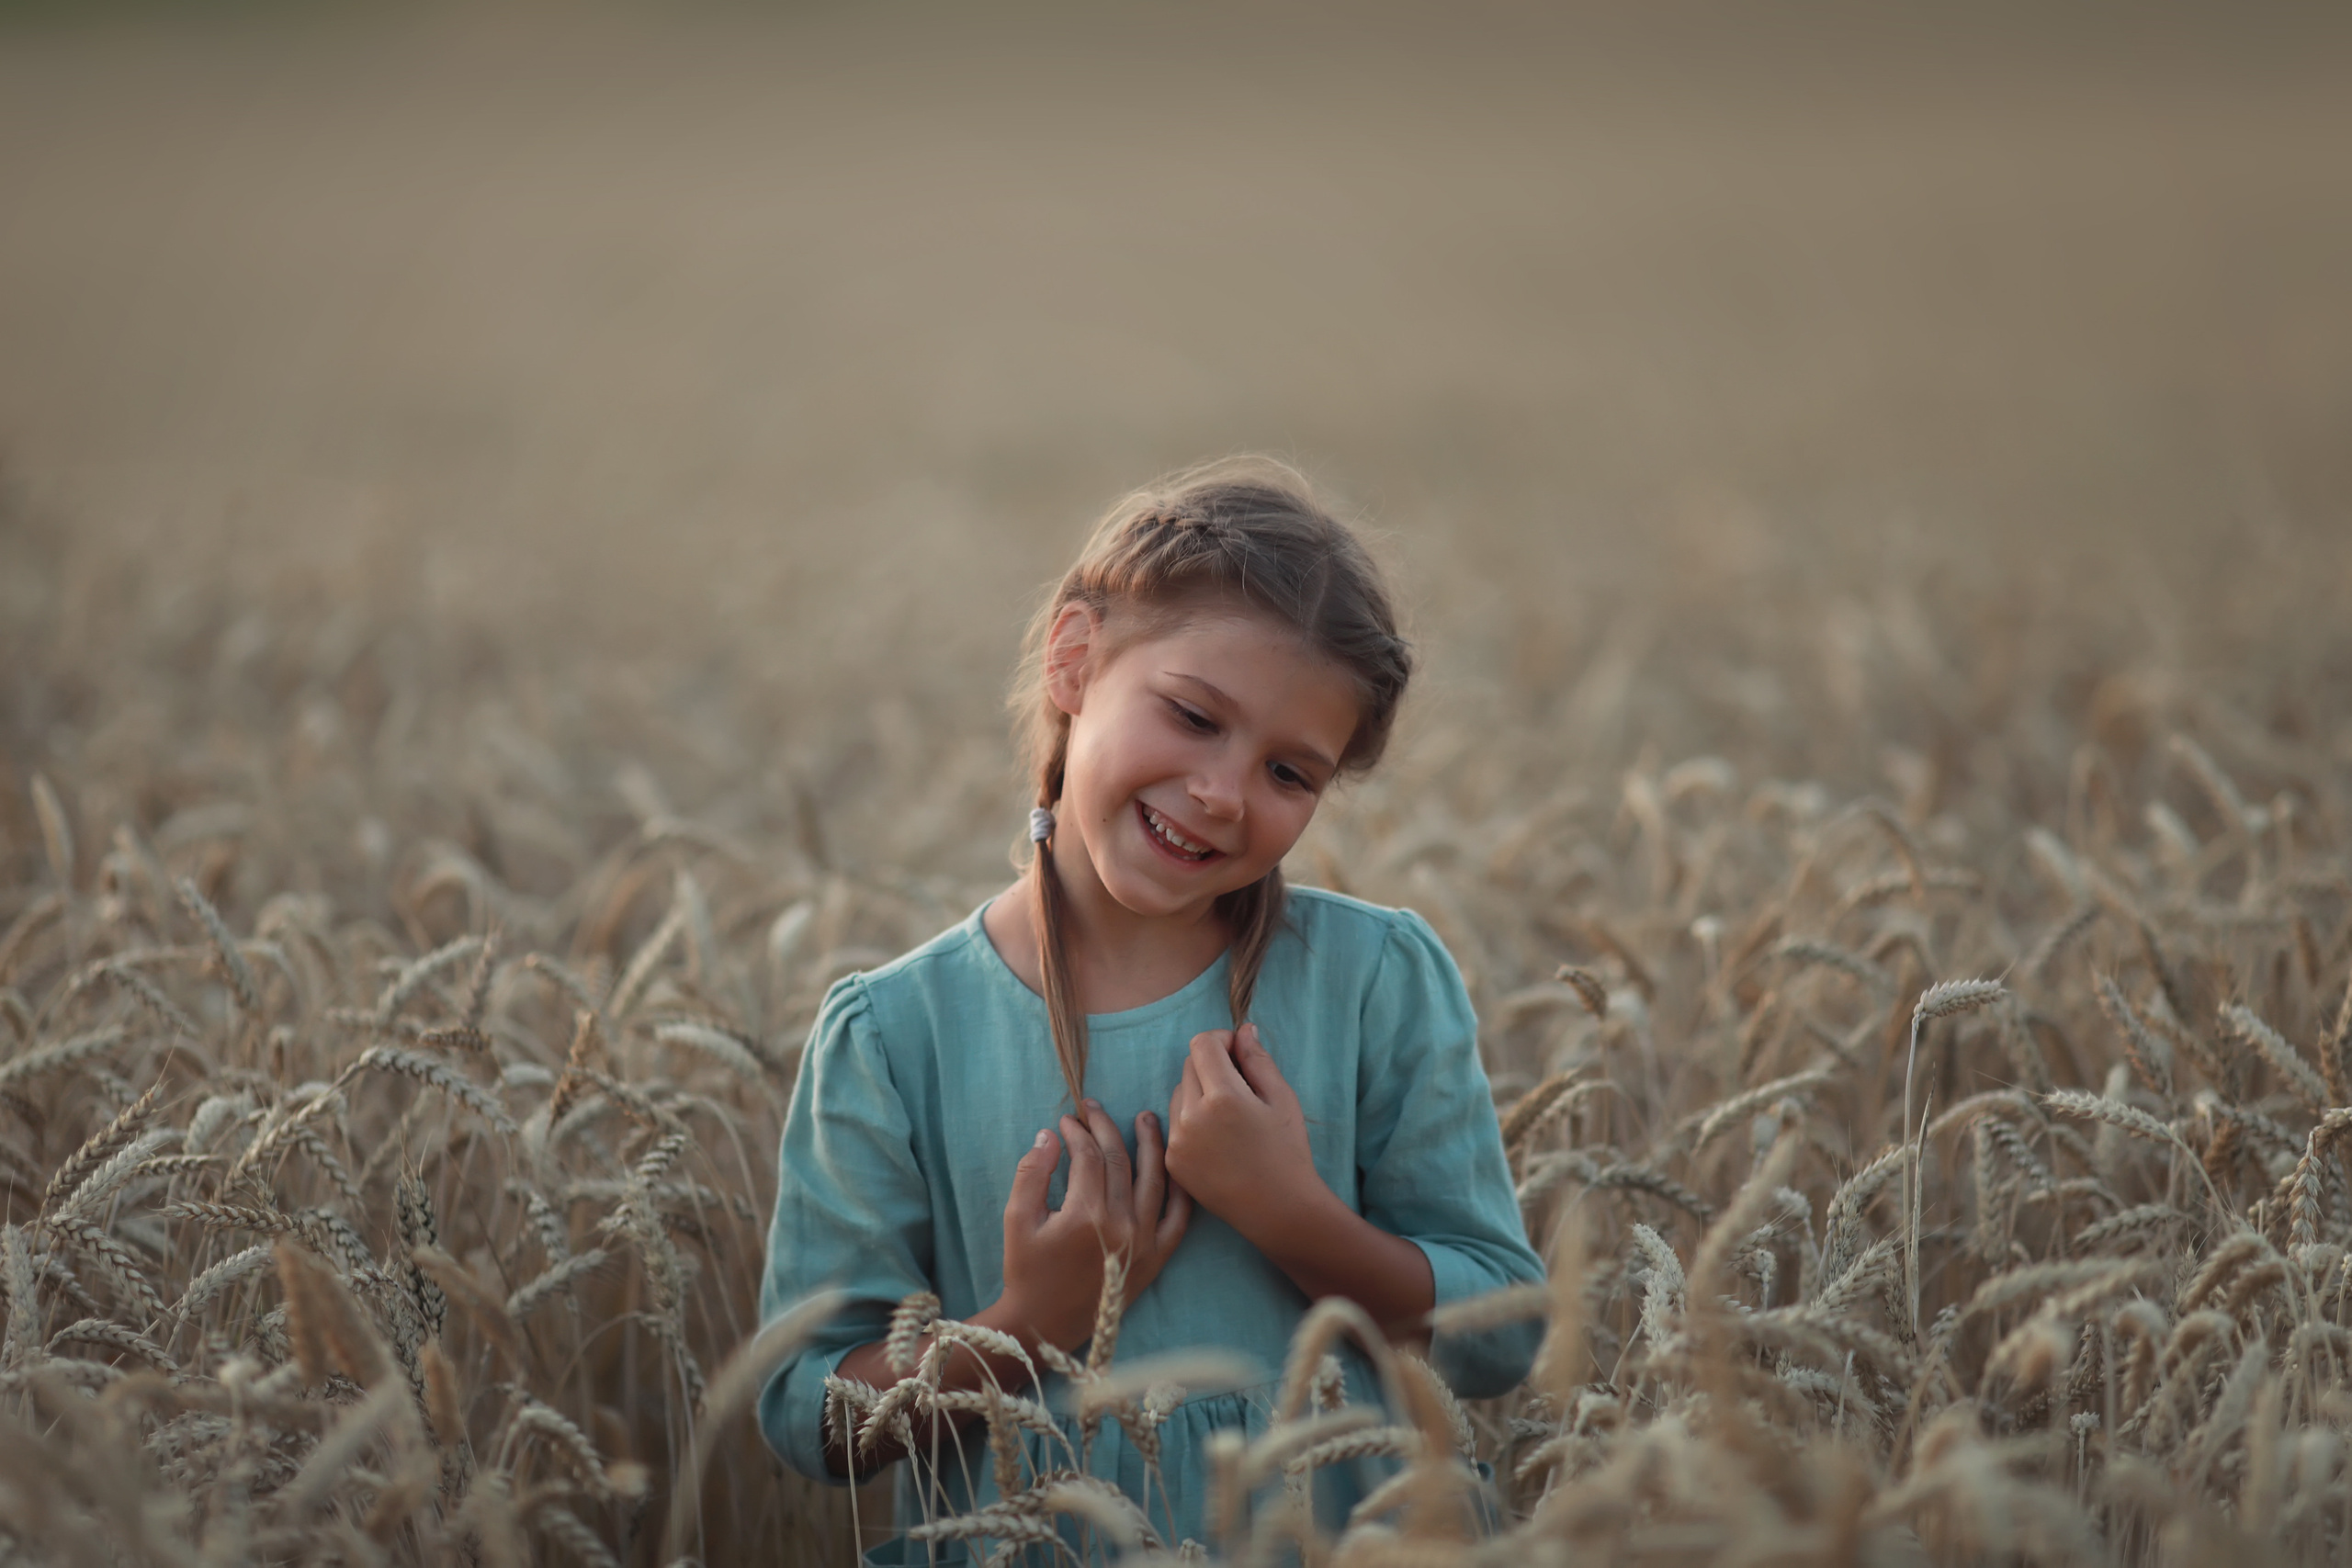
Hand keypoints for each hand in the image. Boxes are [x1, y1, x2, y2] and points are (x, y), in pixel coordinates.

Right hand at [998, 1100, 1191, 1350]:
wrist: (1046, 1324)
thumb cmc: (1027, 1271)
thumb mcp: (1017, 1220)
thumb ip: (1032, 1173)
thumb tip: (1050, 1134)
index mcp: (1085, 1217)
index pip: (1089, 1157)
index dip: (1078, 1132)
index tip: (1067, 1120)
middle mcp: (1121, 1226)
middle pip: (1120, 1161)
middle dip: (1106, 1128)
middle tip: (1095, 1108)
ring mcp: (1144, 1243)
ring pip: (1154, 1180)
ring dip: (1151, 1145)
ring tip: (1147, 1118)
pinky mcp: (1156, 1258)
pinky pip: (1178, 1217)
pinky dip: (1179, 1189)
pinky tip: (1173, 1165)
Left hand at [1164, 1024, 1321, 1239]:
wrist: (1278, 1209)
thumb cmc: (1287, 1151)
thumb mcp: (1282, 1098)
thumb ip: (1258, 1059)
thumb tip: (1242, 1030)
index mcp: (1223, 1096)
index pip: (1203, 1044)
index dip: (1222, 1041)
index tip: (1238, 1054)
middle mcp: (1192, 1116)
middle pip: (1189, 1066)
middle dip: (1212, 1066)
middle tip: (1241, 1087)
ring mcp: (1178, 1141)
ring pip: (1179, 1094)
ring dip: (1199, 1093)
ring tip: (1229, 1117)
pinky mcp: (1172, 1161)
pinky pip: (1175, 1123)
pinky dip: (1192, 1121)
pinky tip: (1219, 1140)